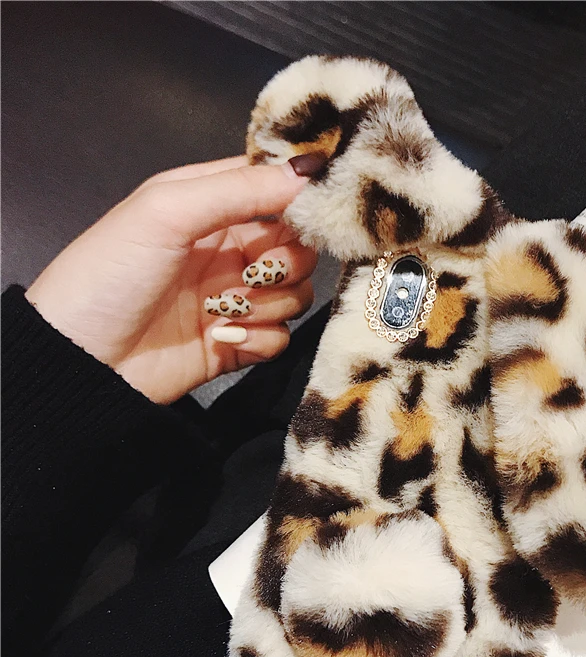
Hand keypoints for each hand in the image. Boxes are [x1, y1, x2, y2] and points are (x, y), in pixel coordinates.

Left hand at [26, 156, 319, 403]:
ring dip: (272, 302)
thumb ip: (240, 188)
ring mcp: (233, 298)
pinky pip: (280, 336)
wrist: (82, 361)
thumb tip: (308, 172)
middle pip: (295, 246)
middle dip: (288, 261)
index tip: (308, 213)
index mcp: (206, 207)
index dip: (298, 198)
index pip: (272, 189)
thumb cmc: (108, 275)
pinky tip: (223, 337)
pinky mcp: (237, 342)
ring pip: (294, 293)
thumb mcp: (168, 211)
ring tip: (228, 310)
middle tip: (258, 272)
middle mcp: (226, 250)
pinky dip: (261, 337)